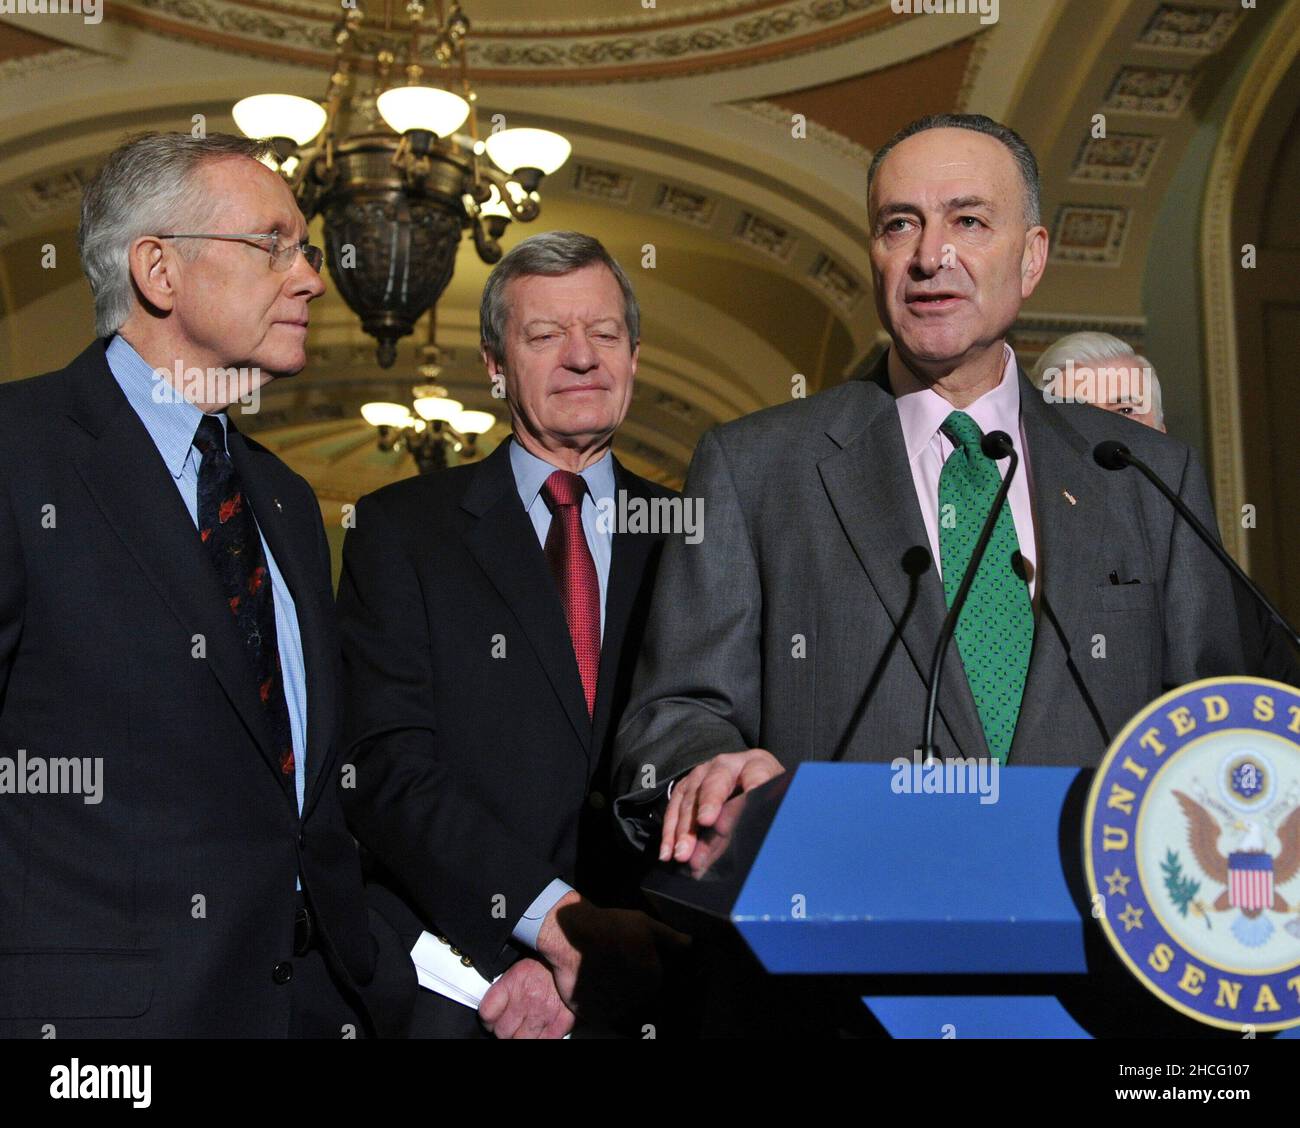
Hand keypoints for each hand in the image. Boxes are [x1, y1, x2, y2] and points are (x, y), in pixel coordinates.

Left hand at [478, 956, 574, 1038]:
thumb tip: (490, 1009)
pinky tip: (537, 1032)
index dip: (488, 1020)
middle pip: (501, 1032)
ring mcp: (543, 1014)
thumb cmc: (547, 968)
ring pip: (518, 1041)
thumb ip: (504, 989)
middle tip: (510, 1025)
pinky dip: (537, 1040)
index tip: (491, 1021)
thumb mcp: (520, 970)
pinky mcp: (560, 1024)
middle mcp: (527, 999)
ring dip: (519, 1038)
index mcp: (515, 982)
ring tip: (524, 1029)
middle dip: (504, 1031)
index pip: (487, 1013)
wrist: (576, 964)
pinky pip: (541, 1043)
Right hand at [536, 893, 688, 1024]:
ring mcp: (613, 1008)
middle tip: (614, 960)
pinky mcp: (592, 1014)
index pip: (654, 977)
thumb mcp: (645, 924)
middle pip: (637, 992)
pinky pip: (600, 1010)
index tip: (629, 953)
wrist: (572, 936)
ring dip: (614, 991)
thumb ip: (670, 937)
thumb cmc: (612, 927)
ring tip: (601, 969)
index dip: (642, 964)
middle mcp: (636, 999)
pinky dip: (598, 1000)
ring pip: (619, 1001)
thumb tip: (691, 944)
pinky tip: (591, 981)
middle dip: (629, 979)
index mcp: (653, 979)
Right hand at [660, 748, 783, 861]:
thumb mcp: (773, 803)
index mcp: (757, 764)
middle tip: (705, 824)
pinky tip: (668, 852)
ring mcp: (703, 773)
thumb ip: (763, 814)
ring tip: (682, 854)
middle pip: (716, 783)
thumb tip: (751, 838)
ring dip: (684, 828)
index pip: (755, 776)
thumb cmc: (766, 799)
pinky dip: (669, 831)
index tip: (738, 817)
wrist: (753, 787)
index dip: (748, 794)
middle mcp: (727, 764)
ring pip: (690, 797)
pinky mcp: (686, 787)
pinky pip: (674, 807)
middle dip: (708, 805)